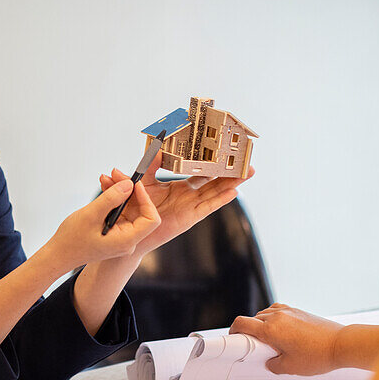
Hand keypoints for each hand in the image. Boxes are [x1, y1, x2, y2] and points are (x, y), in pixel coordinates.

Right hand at [46, 178, 160, 267]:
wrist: (60, 254)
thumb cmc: (72, 240)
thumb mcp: (91, 215)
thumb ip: (111, 198)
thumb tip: (128, 184)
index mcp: (126, 240)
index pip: (151, 219)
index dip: (146, 199)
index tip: (133, 184)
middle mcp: (128, 240)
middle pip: (141, 211)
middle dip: (131, 191)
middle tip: (117, 175)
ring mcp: (122, 237)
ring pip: (130, 210)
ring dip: (121, 193)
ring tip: (108, 178)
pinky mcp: (115, 232)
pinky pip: (120, 213)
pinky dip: (114, 200)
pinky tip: (105, 188)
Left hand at [99, 152, 252, 257]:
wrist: (130, 231)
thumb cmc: (134, 208)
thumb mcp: (142, 182)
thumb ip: (149, 166)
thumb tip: (155, 149)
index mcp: (178, 186)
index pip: (199, 170)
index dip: (211, 161)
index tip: (224, 149)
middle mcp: (188, 195)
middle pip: (214, 180)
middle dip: (229, 170)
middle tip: (244, 158)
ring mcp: (190, 206)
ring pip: (216, 192)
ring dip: (232, 182)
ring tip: (248, 171)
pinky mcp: (189, 218)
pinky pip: (207, 207)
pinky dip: (220, 200)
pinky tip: (234, 192)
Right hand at [229, 303, 344, 374]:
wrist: (341, 344)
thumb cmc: (318, 356)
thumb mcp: (290, 368)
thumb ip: (273, 365)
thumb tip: (269, 362)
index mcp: (270, 330)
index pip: (242, 323)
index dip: (233, 331)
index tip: (233, 338)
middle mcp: (277, 316)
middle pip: (252, 319)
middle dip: (249, 331)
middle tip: (254, 345)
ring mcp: (289, 311)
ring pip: (264, 314)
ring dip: (261, 324)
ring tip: (269, 339)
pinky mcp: (298, 311)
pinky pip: (277, 310)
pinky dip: (273, 318)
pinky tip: (280, 329)